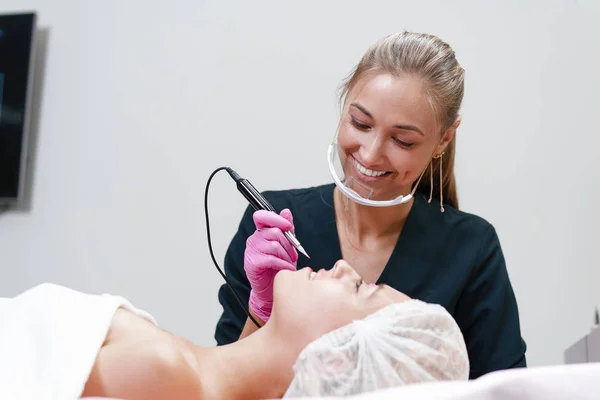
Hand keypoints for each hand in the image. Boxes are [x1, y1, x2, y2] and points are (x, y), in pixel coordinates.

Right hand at [244, 208, 297, 322]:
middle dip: (289, 244)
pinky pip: (271, 259)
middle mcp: (254, 239)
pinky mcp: (252, 263)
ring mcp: (251, 251)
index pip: (261, 216)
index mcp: (261, 232)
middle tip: (294, 255)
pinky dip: (283, 264)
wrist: (272, 289)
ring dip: (287, 256)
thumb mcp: (286, 246)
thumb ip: (286, 229)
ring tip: (289, 263)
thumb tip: (286, 212)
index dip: (275, 218)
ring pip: (274, 245)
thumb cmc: (279, 267)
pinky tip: (286, 269)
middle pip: (274, 232)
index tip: (288, 226)